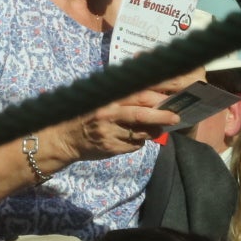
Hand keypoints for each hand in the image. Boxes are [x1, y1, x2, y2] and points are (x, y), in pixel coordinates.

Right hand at [67, 92, 181, 159]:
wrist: (65, 138)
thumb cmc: (86, 115)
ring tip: (158, 128)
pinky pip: (134, 145)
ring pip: (141, 132)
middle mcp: (108, 113)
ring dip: (154, 131)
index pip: (138, 93)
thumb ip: (122, 95)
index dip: (157, 95)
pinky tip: (134, 138)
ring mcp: (109, 132)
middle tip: (175, 117)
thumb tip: (153, 94)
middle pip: (141, 113)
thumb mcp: (101, 99)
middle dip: (162, 115)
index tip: (173, 96)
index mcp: (108, 97)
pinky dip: (140, 141)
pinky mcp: (110, 147)